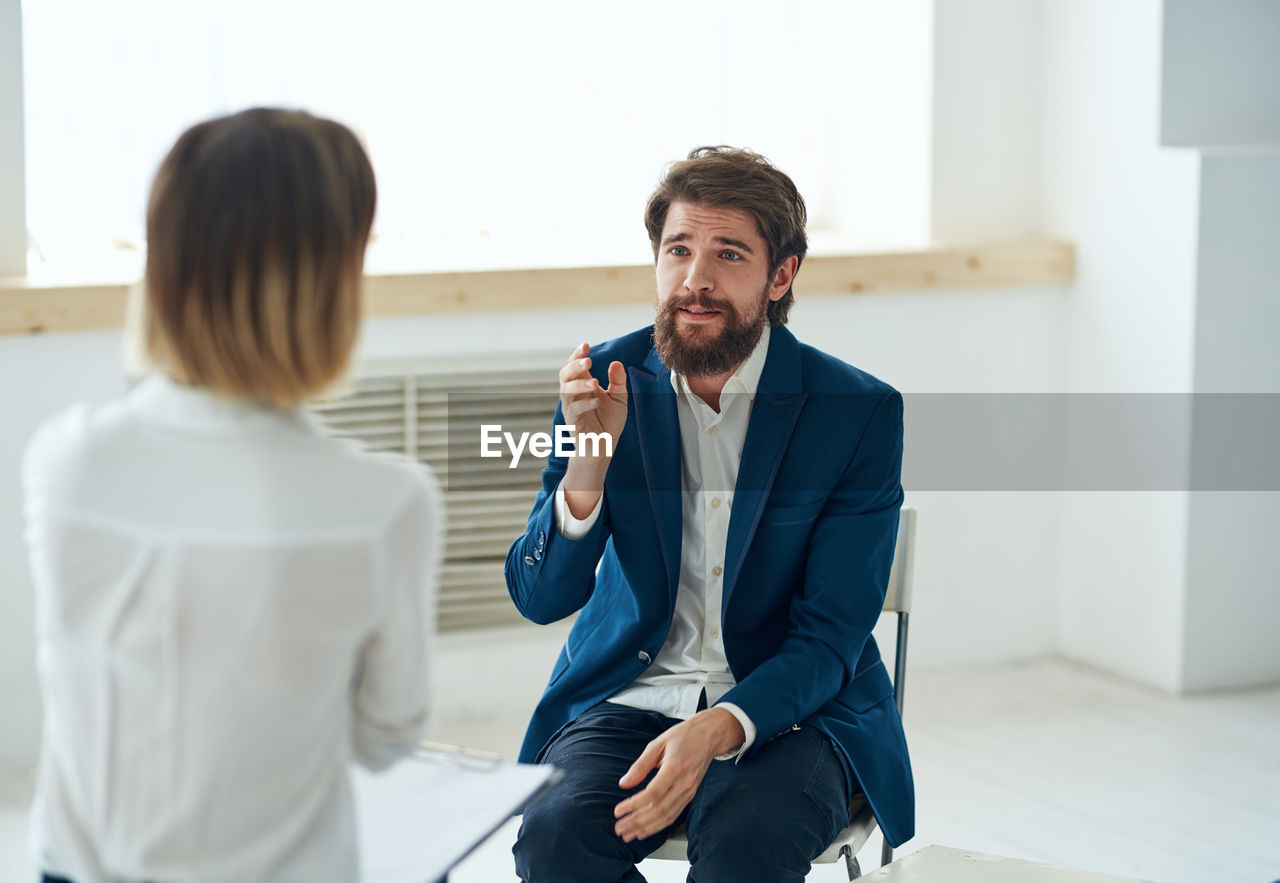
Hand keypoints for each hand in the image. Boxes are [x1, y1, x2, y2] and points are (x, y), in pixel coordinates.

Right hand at [558, 343, 627, 515]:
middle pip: (565, 374)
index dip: (577, 355)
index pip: (576, 366)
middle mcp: (574, 394)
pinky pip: (573, 411)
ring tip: (595, 382)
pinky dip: (584, 404)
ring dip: (579, 384)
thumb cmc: (609, 423)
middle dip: (574, 365)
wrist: (603, 448)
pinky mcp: (573, 423)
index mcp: (583, 385)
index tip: (586, 345)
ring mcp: (572, 408)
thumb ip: (618, 381)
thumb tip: (615, 363)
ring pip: (566, 391)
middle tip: (587, 361)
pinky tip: (596, 400)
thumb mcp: (619, 399)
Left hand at [612, 707, 745, 842]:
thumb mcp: (658, 743)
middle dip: (637, 822)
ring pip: (667, 816)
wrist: (710, 735)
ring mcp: (689, 791)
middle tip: (619, 829)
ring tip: (629, 835)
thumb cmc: (684, 736)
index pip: (653, 793)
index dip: (634, 805)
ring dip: (646, 828)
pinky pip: (674, 815)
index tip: (618, 811)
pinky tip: (645, 830)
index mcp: (675, 768)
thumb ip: (641, 765)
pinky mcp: (690, 795)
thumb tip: (624, 783)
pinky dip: (658, 825)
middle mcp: (684, 783)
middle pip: (659, 809)